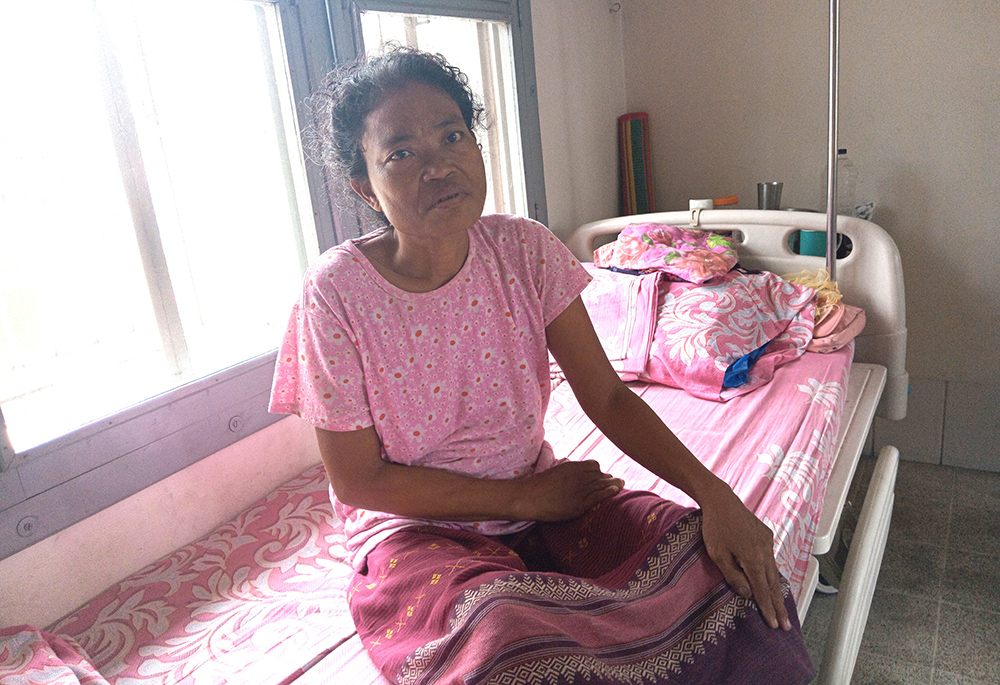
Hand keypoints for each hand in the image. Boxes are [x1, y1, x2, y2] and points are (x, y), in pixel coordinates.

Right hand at [513, 460, 623, 521]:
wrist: (529, 497)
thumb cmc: (537, 486)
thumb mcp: (553, 472)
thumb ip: (566, 471)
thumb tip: (570, 473)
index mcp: (571, 467)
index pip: (593, 465)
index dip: (599, 471)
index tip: (603, 475)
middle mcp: (578, 476)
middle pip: (600, 475)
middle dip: (609, 477)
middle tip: (618, 480)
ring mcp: (580, 489)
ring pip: (602, 484)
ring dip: (613, 483)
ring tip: (621, 484)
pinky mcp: (580, 503)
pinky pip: (600, 495)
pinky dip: (610, 491)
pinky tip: (617, 490)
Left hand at [699, 485, 791, 630]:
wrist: (721, 501)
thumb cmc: (715, 528)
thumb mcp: (718, 555)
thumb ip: (733, 576)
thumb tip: (748, 595)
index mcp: (753, 557)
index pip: (762, 589)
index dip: (767, 608)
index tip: (773, 624)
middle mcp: (765, 551)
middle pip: (773, 584)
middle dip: (779, 606)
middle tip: (786, 626)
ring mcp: (768, 542)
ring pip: (775, 572)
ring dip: (778, 592)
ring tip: (783, 610)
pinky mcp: (767, 536)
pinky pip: (772, 560)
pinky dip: (774, 575)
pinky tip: (774, 585)